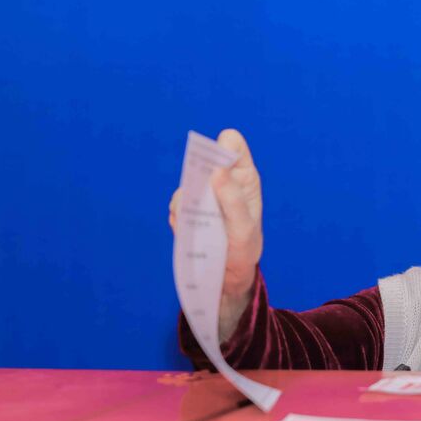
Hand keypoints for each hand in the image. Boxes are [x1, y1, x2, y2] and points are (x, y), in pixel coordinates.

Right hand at [170, 129, 262, 339]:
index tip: (216, 167)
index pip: (232, 143)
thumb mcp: (243, 228)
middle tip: (200, 197)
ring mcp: (203, 195)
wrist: (227, 278)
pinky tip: (191, 234)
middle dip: (196, 175)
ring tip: (200, 225)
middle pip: (202, 158)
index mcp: (242, 176)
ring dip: (186, 202)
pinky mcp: (188, 211)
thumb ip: (232, 199)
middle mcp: (222, 181)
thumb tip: (217, 171)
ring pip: (185, 183)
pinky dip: (179, 219)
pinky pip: (176, 206)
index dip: (222, 146)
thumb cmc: (244, 249)